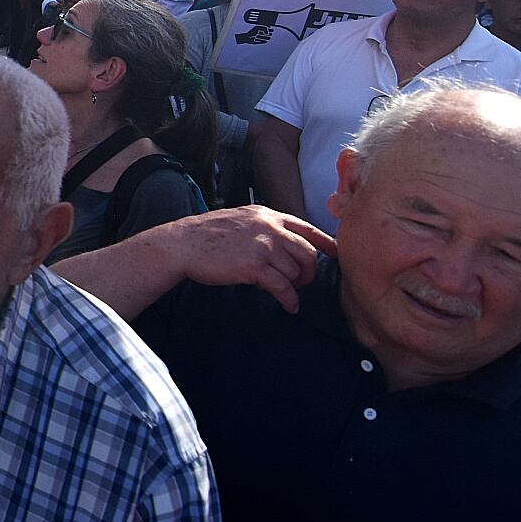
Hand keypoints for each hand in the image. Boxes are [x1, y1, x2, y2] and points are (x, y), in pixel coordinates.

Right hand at [166, 206, 336, 312]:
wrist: (183, 243)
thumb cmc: (207, 234)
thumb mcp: (240, 219)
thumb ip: (264, 226)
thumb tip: (284, 242)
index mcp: (267, 215)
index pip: (307, 227)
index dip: (327, 243)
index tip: (338, 254)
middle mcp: (269, 228)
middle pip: (307, 252)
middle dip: (310, 271)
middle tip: (302, 281)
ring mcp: (262, 246)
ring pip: (296, 271)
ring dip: (296, 286)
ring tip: (288, 293)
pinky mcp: (254, 266)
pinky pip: (283, 286)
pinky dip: (290, 299)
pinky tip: (289, 306)